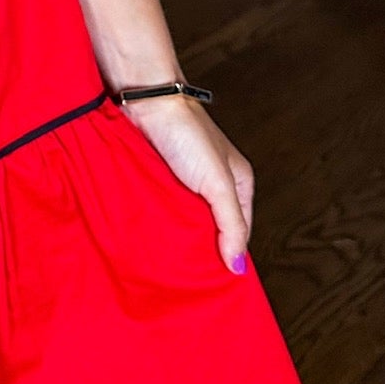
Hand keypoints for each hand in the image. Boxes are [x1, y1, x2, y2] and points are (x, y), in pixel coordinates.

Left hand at [122, 94, 252, 274]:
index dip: (230, 255)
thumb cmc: (185, 130)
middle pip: (211, 228)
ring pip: (184, 220)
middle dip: (201, 249)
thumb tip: (238, 265)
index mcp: (238, 183)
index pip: (239, 231)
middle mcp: (212, 183)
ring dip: (177, 237)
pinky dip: (158, 222)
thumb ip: (231, 223)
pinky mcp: (157, 178)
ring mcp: (183, 182)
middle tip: (190, 280)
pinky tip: (150, 238)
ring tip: (167, 263)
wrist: (144, 99)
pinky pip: (161, 209)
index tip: (218, 284)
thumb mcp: (218, 182)